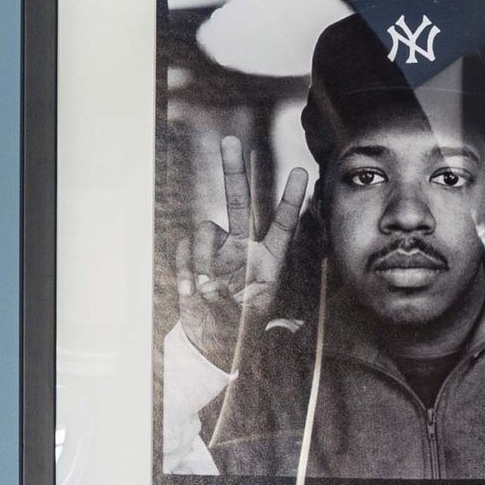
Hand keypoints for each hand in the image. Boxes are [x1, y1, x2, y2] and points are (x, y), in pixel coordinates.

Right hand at [173, 141, 309, 375]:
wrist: (210, 344)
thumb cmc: (240, 335)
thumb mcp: (254, 327)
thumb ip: (248, 311)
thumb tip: (236, 301)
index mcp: (267, 260)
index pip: (282, 225)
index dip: (290, 200)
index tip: (301, 172)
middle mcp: (242, 247)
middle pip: (238, 202)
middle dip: (233, 171)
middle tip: (229, 141)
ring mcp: (215, 251)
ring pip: (204, 229)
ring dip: (200, 257)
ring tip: (204, 287)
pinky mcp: (191, 258)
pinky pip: (182, 248)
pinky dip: (183, 268)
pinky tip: (191, 289)